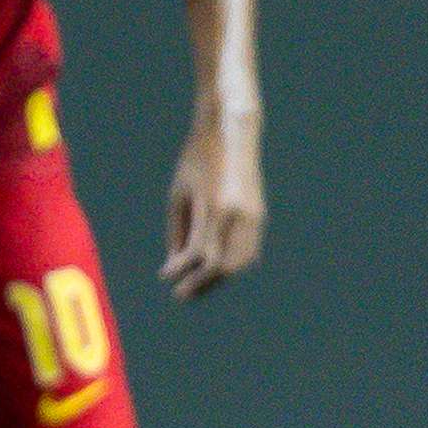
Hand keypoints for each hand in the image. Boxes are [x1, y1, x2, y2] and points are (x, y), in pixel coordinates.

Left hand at [162, 107, 265, 298]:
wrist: (231, 133)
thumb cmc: (197, 160)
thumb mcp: (179, 193)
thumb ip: (178, 231)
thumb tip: (175, 265)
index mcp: (216, 208)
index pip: (201, 255)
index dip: (184, 272)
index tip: (167, 279)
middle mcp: (239, 216)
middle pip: (224, 265)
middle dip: (202, 284)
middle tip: (181, 294)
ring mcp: (254, 215)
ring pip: (240, 262)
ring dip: (218, 278)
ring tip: (197, 284)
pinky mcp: (260, 214)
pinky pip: (249, 249)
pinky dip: (232, 264)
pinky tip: (214, 269)